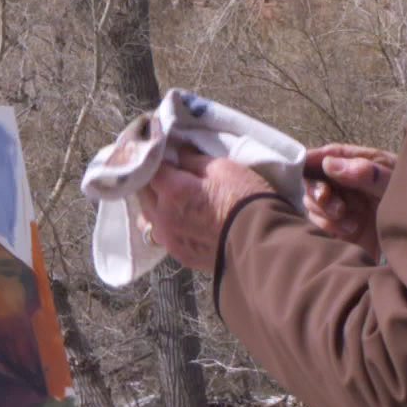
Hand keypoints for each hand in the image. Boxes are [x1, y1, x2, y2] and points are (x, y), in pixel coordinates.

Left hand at [134, 150, 277, 273]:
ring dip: (155, 204)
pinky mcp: (181, 255)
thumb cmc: (245, 199)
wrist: (263, 243)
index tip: (163, 151)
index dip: (156, 157)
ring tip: (169, 197)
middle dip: (151, 180)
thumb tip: (178, 152)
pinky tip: (179, 219)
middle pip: (144, 193)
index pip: (150, 167)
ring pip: (149, 216)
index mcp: (172, 191)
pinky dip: (166, 224)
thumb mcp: (222, 167)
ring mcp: (170, 239)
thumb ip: (192, 159)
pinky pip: (163, 235)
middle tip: (165, 172)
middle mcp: (163, 217)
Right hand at [302, 145, 394, 256]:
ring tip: (343, 216)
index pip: (333, 154)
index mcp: (365, 164)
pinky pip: (321, 222)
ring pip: (315, 201)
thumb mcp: (395, 186)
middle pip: (317, 178)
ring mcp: (346, 206)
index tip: (303, 165)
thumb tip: (328, 164)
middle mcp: (351, 184)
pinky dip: (329, 225)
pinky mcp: (343, 227)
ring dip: (323, 208)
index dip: (314, 157)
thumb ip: (365, 173)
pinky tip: (349, 229)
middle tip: (327, 198)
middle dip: (318, 188)